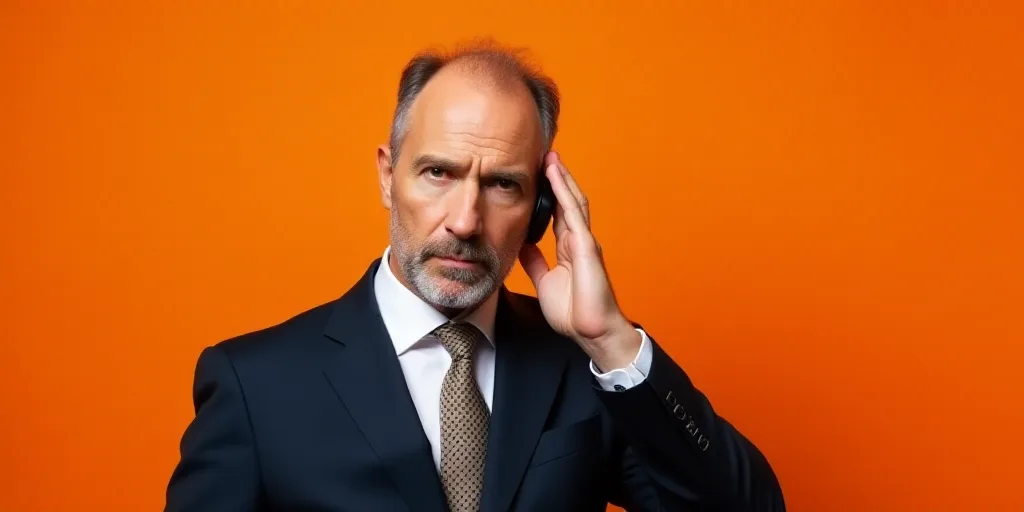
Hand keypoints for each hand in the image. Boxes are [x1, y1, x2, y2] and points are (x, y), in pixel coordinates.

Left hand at [519, 151, 640, 369]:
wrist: (591, 331)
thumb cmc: (575, 312)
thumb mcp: (545, 281)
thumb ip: (536, 262)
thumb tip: (523, 244)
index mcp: (570, 248)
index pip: (558, 212)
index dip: (549, 193)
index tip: (537, 175)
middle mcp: (579, 240)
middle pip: (567, 201)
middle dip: (557, 178)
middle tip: (544, 156)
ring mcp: (584, 241)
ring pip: (573, 201)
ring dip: (561, 178)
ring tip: (550, 157)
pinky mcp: (586, 246)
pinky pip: (573, 213)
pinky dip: (563, 191)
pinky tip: (554, 176)